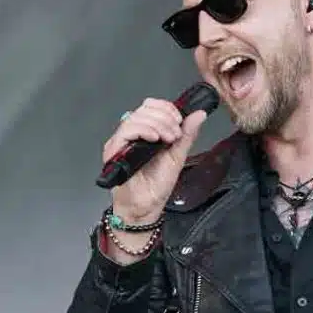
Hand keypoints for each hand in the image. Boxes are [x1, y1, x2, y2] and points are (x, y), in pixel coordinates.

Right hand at [103, 96, 208, 229]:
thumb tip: (199, 114)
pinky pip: (125, 131)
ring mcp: (121, 141)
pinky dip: (143, 130)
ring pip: (135, 117)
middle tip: (175, 134)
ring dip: (157, 124)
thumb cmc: (156, 185)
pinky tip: (155, 139)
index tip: (179, 120)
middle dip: (165, 117)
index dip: (166, 108)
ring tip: (168, 139)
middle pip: (144, 109)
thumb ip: (187, 134)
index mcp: (146, 131)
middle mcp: (132, 134)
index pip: (151, 106)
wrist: (146, 206)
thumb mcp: (178, 155)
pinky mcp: (113, 150)